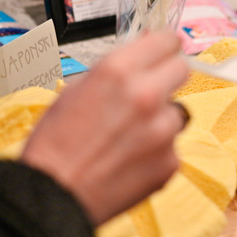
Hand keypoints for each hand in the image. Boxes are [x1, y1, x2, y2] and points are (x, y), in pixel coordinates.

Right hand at [20, 31, 188, 224]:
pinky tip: (128, 161)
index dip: (165, 46)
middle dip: (167, 77)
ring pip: (176, 112)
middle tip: (151, 91)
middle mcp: (146, 96)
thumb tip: (139, 64)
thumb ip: (114, 74)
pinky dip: (156, 151)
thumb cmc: (54, 145)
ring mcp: (163, 131)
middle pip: (182, 70)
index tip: (166, 50)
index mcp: (118, 71)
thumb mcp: (74, 90)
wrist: (53, 196)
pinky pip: (171, 146)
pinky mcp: (170, 162)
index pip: (166, 41)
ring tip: (127, 138)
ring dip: (159, 120)